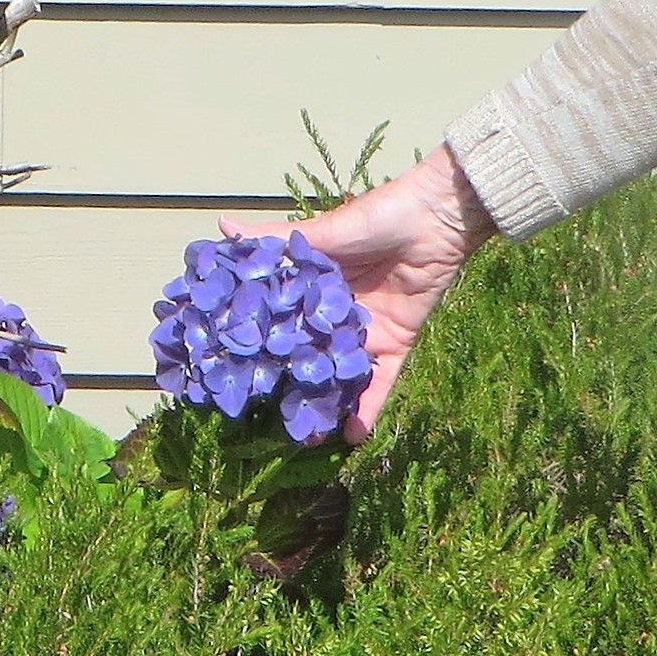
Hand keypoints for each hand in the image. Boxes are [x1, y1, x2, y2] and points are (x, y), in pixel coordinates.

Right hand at [258, 153, 495, 443]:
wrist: (435, 219)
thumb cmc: (376, 217)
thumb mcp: (322, 232)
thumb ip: (274, 240)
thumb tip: (221, 226)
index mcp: (314, 287)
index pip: (283, 323)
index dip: (262, 347)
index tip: (236, 374)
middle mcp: (336, 314)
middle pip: (311, 356)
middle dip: (294, 386)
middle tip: (270, 417)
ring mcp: (365, 331)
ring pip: (342, 374)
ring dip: (328, 404)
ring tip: (308, 438)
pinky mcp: (396, 342)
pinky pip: (381, 379)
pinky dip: (370, 406)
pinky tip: (353, 435)